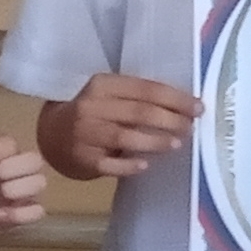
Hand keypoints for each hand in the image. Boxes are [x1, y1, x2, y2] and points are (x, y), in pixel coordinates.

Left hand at [0, 132, 48, 229]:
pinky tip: (0, 214)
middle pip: (34, 159)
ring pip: (40, 182)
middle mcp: (18, 166)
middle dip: (11, 167)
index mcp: (0, 151)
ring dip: (17, 188)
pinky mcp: (26, 211)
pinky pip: (37, 211)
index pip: (8, 144)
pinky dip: (21, 213)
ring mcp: (25, 189)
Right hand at [49, 73, 195, 178]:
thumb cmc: (92, 113)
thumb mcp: (109, 96)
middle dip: (170, 120)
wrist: (52, 135)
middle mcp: (91, 107)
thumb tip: (184, 106)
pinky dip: (129, 165)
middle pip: (139, 112)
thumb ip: (138, 97)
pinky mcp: (83, 158)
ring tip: (176, 143)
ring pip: (125, 137)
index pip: (145, 89)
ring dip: (155, 141)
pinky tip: (145, 165)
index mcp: (102, 85)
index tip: (198, 108)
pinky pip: (110, 164)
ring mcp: (85, 134)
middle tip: (190, 127)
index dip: (175, 99)